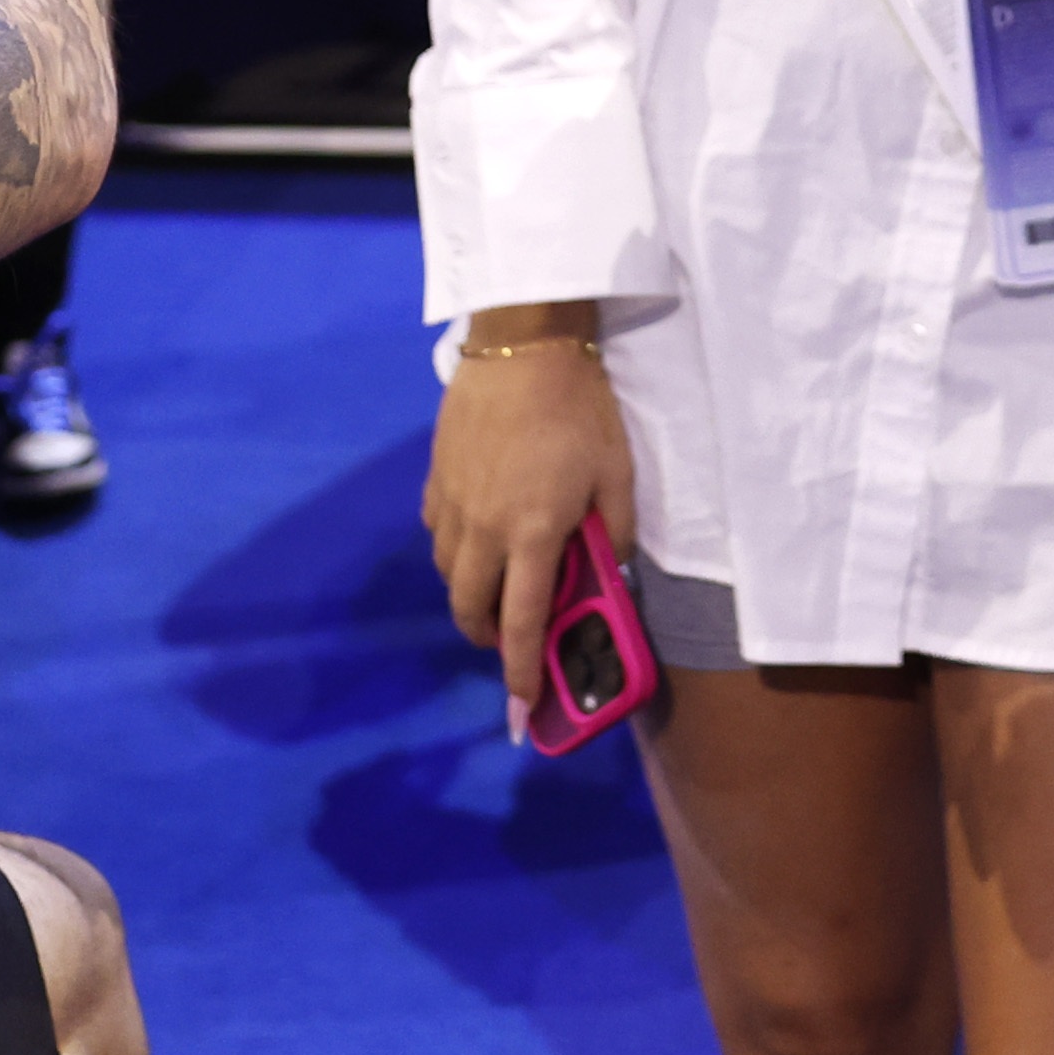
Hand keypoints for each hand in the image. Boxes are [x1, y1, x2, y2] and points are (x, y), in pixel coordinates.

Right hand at [424, 316, 640, 725]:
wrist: (524, 346)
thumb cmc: (581, 410)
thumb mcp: (618, 475)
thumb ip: (614, 534)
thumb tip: (608, 570)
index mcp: (532, 534)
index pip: (521, 622)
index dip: (519, 672)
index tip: (519, 707)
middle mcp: (483, 529)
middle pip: (470, 609)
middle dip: (485, 639)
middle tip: (506, 643)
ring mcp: (452, 503)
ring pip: (448, 575)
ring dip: (469, 596)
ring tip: (493, 591)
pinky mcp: (435, 478)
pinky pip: (436, 533)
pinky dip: (452, 552)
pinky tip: (473, 540)